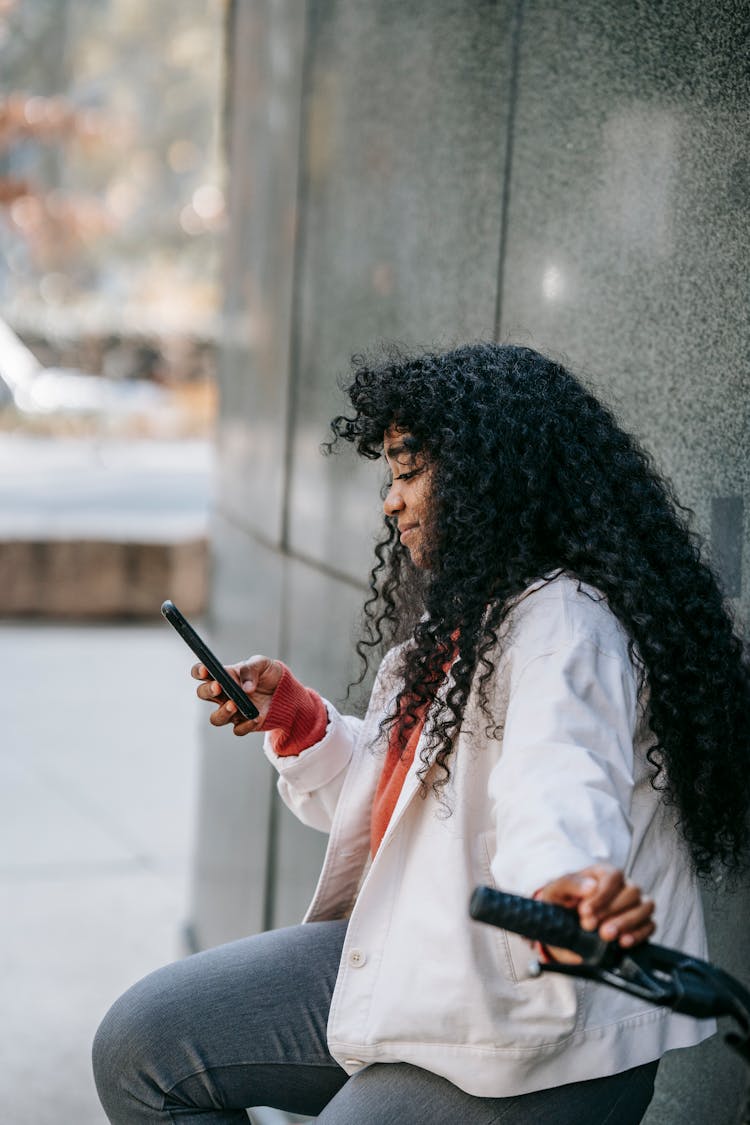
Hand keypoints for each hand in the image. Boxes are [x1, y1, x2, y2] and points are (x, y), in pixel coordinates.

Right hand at [191, 656, 283, 736]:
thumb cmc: (268, 674)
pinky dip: (246, 725)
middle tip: (218, 687)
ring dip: (222, 712)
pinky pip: (238, 730)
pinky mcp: (244, 723)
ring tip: (233, 705)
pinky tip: (255, 717)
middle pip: (203, 694)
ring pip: (216, 718)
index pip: (203, 673)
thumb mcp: (262, 664)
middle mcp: (223, 694)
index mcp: (224, 676)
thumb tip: (246, 688)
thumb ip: (251, 670)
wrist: (284, 691)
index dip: (199, 671)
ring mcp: (232, 710)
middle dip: (207, 691)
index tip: (205, 670)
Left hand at [535, 863, 655, 963]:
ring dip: (627, 922)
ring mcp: (635, 905)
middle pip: (632, 892)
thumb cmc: (562, 902)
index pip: (614, 877)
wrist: (563, 926)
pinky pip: (650, 926)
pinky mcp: (641, 924)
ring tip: (606, 936)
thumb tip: (591, 886)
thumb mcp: (557, 890)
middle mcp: (624, 886)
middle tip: (590, 926)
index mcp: (604, 873)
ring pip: (645, 907)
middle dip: (611, 911)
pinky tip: (623, 942)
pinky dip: (639, 934)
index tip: (584, 911)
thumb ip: (571, 884)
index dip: (601, 895)